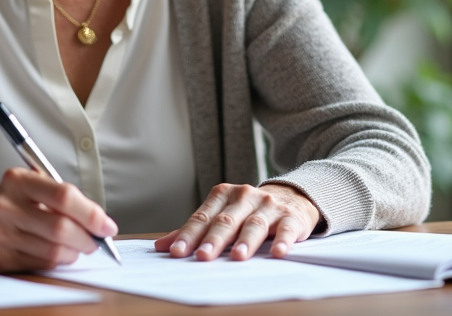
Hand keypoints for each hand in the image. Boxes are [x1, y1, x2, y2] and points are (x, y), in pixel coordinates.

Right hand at [0, 167, 117, 271]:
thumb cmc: (9, 202)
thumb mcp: (30, 185)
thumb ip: (62, 197)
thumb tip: (99, 220)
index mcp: (17, 180)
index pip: (63, 196)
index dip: (91, 213)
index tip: (106, 225)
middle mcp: (6, 206)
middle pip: (61, 228)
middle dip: (87, 238)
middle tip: (96, 240)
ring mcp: (0, 234)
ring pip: (53, 251)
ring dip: (74, 252)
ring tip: (76, 246)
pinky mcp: (0, 258)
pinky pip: (41, 264)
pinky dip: (58, 261)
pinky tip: (58, 253)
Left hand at [154, 183, 321, 260]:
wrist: (290, 197)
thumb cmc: (248, 211)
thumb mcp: (221, 214)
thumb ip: (194, 230)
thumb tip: (161, 246)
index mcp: (223, 194)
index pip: (202, 217)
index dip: (189, 235)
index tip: (177, 252)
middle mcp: (244, 196)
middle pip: (226, 220)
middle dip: (213, 239)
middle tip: (203, 256)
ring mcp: (268, 206)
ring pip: (253, 224)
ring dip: (245, 241)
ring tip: (237, 257)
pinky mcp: (290, 217)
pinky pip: (285, 228)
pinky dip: (282, 240)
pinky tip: (277, 252)